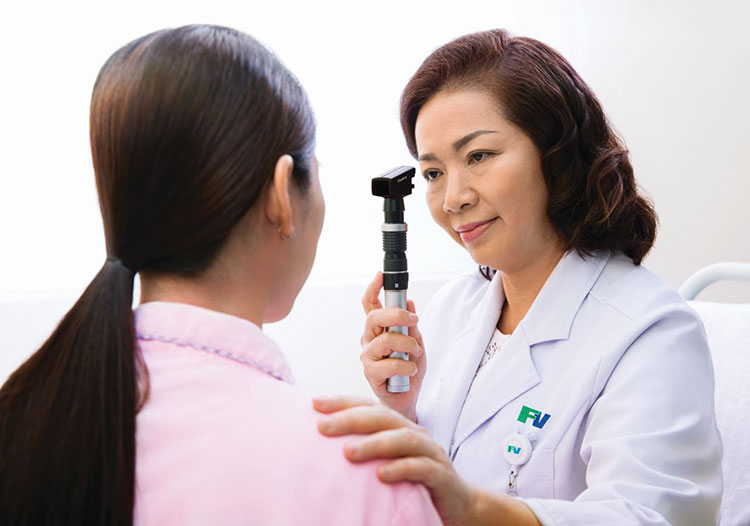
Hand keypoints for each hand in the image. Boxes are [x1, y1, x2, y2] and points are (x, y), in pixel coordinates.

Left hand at [313, 396, 476, 525]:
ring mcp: (430, 452)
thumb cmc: (413, 481)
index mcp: (397, 427)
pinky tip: (381, 475)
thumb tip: (323, 446)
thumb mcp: (387, 461)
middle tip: (322, 426)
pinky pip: (421, 468)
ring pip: (402, 439)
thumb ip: (365, 450)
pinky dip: (401, 468)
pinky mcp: (441, 474)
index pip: (368, 407)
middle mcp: (413, 433)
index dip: (342, 402)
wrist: (457, 503)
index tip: (313, 403)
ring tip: (348, 452)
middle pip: (382, 417)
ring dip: (374, 443)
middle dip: (350, 419)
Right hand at [360, 271, 425, 420]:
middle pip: (373, 318)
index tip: (381, 275)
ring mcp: (368, 357)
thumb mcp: (416, 343)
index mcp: (378, 330)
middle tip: (413, 320)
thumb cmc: (408, 371)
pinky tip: (411, 370)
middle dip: (396, 315)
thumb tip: (409, 302)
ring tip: (416, 354)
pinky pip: (388, 364)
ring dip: (407, 345)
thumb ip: (411, 326)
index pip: (370, 305)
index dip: (373, 288)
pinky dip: (405, 365)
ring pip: (384, 341)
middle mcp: (369, 341)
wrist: (408, 399)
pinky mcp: (371, 375)